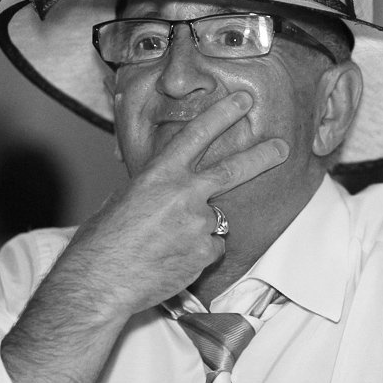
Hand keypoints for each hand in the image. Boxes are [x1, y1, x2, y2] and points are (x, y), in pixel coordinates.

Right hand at [60, 90, 288, 314]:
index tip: (243, 101)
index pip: (197, 135)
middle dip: (261, 156)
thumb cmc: (104, 240)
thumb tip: (156, 170)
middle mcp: (183, 193)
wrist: (100, 281)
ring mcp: (198, 223)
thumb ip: (150, 181)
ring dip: (200, 228)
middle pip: (233, 170)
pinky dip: (199, 252)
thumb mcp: (123, 196)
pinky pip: (213, 247)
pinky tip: (173, 259)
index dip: (223, 114)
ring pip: (215, 219)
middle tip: (282, 147)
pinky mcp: (205, 252)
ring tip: (167, 243)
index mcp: (160, 174)